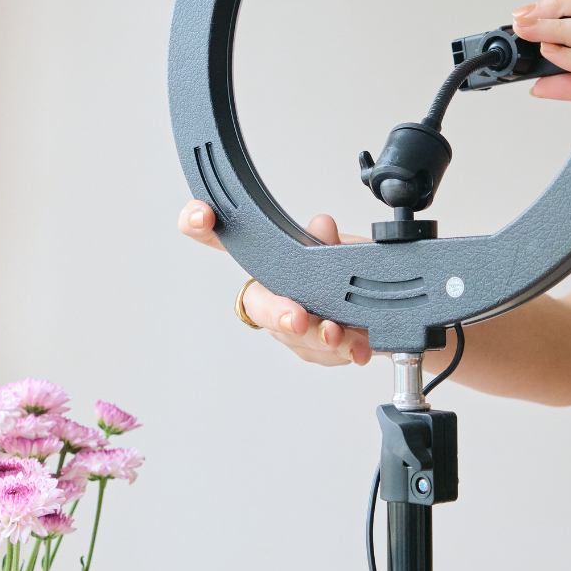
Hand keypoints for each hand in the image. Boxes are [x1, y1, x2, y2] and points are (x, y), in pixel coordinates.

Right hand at [175, 201, 372, 365]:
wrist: (374, 302)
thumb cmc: (343, 270)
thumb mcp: (339, 247)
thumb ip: (327, 242)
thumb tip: (322, 226)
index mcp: (265, 265)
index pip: (219, 238)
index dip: (197, 225)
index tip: (200, 216)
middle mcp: (270, 298)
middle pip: (260, 307)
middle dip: (278, 314)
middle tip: (297, 318)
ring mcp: (290, 328)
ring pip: (297, 338)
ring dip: (318, 338)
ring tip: (336, 334)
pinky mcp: (316, 350)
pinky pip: (327, 354)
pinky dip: (347, 351)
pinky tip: (360, 350)